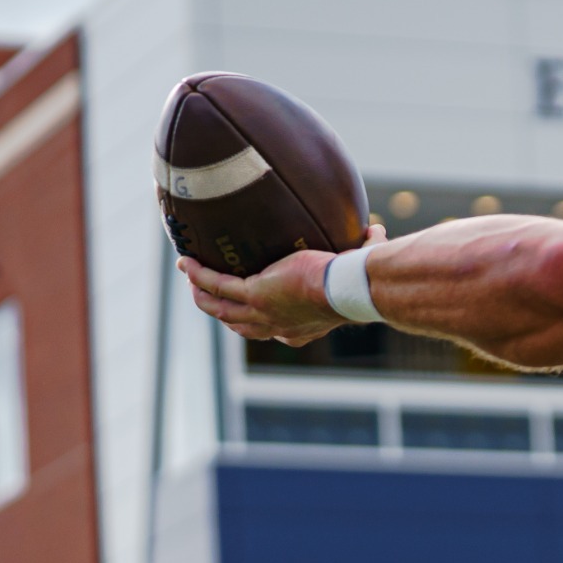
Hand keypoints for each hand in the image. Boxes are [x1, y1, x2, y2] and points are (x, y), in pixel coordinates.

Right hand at [180, 224, 386, 345]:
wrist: (351, 288)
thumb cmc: (358, 283)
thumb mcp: (355, 270)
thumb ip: (363, 252)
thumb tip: (375, 232)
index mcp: (301, 327)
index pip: (276, 330)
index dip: (264, 322)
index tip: (259, 310)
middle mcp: (279, 327)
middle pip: (241, 325)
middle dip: (222, 312)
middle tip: (208, 298)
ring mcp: (264, 313)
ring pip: (221, 309)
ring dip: (202, 296)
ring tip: (190, 281)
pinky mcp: (255, 294)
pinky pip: (218, 286)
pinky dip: (201, 276)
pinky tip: (188, 263)